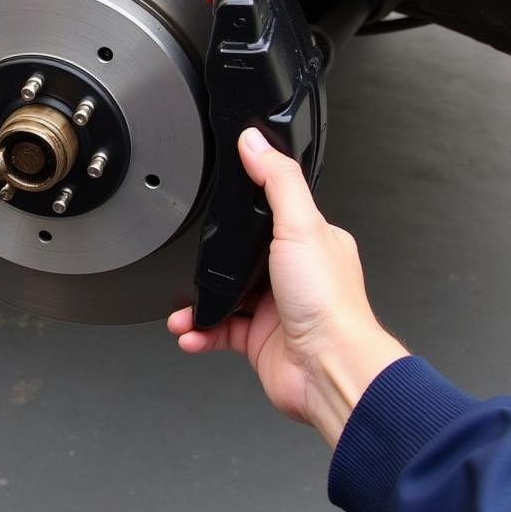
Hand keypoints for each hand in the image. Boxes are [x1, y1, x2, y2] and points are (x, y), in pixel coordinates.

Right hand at [168, 128, 407, 446]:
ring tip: (181, 307)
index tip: (217, 205)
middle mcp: (294, 275)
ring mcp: (275, 309)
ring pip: (224, 295)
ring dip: (196, 302)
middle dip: (209, 263)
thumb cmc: (329, 304)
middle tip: (189, 261)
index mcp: (312, 242)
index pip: (273, 213)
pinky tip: (190, 330)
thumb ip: (276, 181)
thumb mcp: (301, 225)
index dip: (244, 211)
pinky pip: (219, 330)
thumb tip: (254, 142)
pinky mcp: (259, 340)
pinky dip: (200, 330)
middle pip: (240, 258)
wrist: (329, 369)